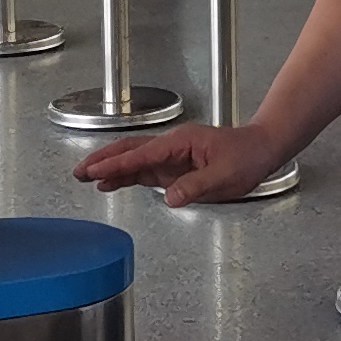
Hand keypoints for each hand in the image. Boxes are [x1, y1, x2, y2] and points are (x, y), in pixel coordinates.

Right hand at [76, 119, 290, 204]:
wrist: (261, 149)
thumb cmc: (247, 157)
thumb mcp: (226, 176)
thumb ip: (196, 186)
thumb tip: (170, 198)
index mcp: (182, 143)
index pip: (143, 155)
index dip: (118, 164)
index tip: (97, 170)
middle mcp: (172, 147)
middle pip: (131, 151)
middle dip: (104, 160)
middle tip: (79, 172)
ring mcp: (172, 156)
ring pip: (134, 160)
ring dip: (110, 168)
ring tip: (86, 177)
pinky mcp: (174, 167)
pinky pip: (144, 171)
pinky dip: (125, 176)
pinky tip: (111, 183)